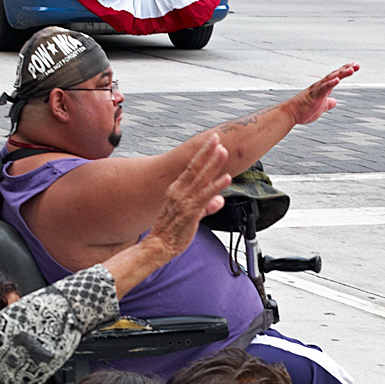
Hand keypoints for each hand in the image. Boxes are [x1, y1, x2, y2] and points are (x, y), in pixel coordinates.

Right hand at [146, 132, 231, 261]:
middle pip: (195, 167)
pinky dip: (216, 186)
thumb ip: (207, 206)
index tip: (212, 141)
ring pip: (201, 178)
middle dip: (207, 151)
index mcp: (176, 190)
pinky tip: (226, 178)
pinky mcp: (190, 211)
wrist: (158, 246)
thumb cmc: (172, 232)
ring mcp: (184, 200)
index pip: (191, 168)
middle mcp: (179, 191)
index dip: (202, 154)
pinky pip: (205, 196)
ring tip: (223, 151)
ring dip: (213, 164)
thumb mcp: (192, 216)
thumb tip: (219, 201)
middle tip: (217, 137)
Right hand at [288, 63, 358, 125]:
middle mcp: (320, 86)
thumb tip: (334, 101)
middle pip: (335, 74)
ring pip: (330, 78)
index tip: (354, 66)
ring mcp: (317, 90)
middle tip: (356, 65)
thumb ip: (328, 103)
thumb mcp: (320, 107)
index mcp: (322, 88)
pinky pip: (323, 88)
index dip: (345, 71)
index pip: (336, 76)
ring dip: (341, 73)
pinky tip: (338, 80)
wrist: (289, 114)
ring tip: (351, 69)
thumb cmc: (303, 111)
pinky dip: (331, 83)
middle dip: (346, 69)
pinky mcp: (314, 96)